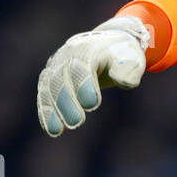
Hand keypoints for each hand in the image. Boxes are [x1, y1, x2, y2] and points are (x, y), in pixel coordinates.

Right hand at [36, 16, 149, 136]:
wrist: (106, 46)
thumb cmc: (122, 56)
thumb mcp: (133, 59)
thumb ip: (129, 71)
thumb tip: (121, 81)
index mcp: (89, 48)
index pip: (83, 65)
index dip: (85, 84)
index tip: (92, 104)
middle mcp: (68, 54)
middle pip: (62, 78)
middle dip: (67, 101)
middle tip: (76, 122)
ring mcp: (56, 64)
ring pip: (49, 86)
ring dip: (52, 109)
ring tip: (57, 130)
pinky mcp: (50, 76)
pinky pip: (44, 92)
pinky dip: (45, 110)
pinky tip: (50, 128)